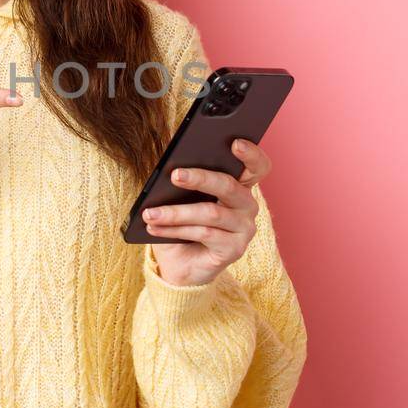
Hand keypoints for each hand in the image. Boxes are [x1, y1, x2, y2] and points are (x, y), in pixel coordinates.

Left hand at [143, 138, 273, 285]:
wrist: (180, 264)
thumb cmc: (182, 224)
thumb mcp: (182, 198)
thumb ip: (186, 181)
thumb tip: (174, 167)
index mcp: (239, 186)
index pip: (257, 166)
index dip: (251, 154)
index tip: (234, 143)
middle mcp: (247, 205)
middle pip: (229, 186)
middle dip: (200, 178)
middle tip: (175, 175)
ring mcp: (244, 228)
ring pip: (210, 213)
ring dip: (176, 212)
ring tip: (150, 213)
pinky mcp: (235, 249)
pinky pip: (204, 234)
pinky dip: (175, 229)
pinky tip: (155, 227)